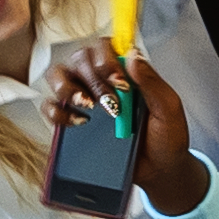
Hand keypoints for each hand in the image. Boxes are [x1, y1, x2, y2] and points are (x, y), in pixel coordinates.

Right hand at [44, 47, 206, 214]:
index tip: (120, 81)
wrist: (159, 171)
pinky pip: (50, 107)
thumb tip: (133, 57)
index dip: (106, 58)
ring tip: (89, 108)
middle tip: (110, 102)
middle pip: (80, 58)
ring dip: (68, 88)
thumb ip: (152, 82)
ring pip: (58, 75)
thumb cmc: (166, 138)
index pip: (105, 47)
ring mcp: (85, 100)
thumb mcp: (168, 108)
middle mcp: (102, 81)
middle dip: (93, 78)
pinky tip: (79, 122)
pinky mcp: (71, 121)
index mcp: (127, 73)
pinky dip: (57, 111)